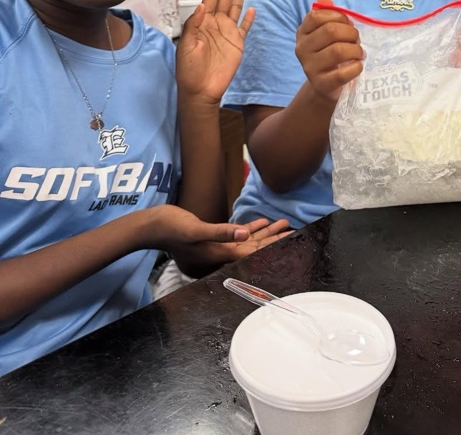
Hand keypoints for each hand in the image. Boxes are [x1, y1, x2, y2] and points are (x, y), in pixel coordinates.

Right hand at [146, 207, 292, 276]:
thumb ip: (220, 232)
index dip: (272, 246)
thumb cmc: (169, 228)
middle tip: (295, 231)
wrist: (150, 227)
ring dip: (266, 233)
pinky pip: (236, 235)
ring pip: (248, 241)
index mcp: (219, 254)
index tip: (290, 239)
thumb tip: (245, 232)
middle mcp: (220, 254)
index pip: (253, 252)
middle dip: (275, 240)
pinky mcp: (212, 237)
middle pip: (254, 248)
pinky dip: (250, 229)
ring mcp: (216, 247)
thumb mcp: (195, 230)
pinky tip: (260, 222)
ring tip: (284, 225)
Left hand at [177, 0, 252, 102]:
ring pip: (236, 8)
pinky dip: (249, 18)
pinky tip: (252, 7)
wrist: (201, 90)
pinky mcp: (238, 44)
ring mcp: (228, 33)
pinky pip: (245, 27)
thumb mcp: (187, 46)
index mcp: (202, 22)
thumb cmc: (189, 69)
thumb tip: (203, 5)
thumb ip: (194, 25)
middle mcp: (216, 23)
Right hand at [295, 0, 363, 100]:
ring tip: (359, 53)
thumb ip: (328, 14)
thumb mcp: (328, 34)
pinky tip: (358, 66)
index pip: (317, 16)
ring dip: (356, 50)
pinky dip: (356, 67)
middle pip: (331, 31)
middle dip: (351, 33)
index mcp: (302, 33)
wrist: (326, 86)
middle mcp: (302, 49)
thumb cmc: (330, 55)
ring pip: (338, 51)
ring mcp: (309, 68)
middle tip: (357, 40)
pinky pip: (342, 73)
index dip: (338, 17)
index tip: (347, 24)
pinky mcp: (321, 84)